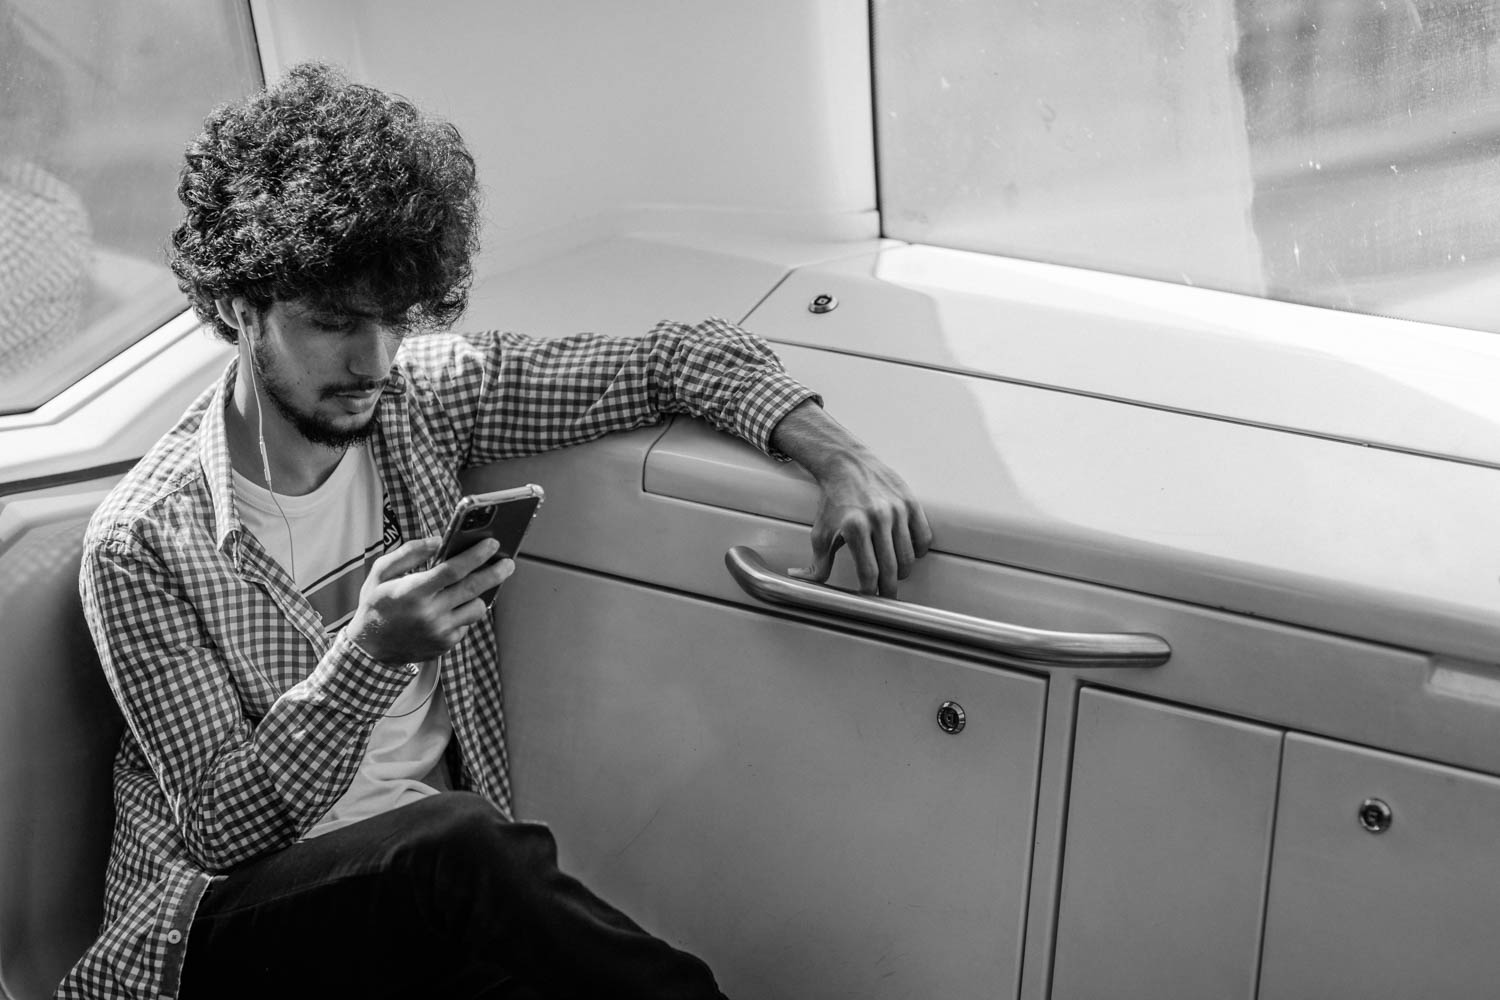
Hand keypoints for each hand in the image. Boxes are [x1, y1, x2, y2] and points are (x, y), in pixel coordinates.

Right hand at [347, 536, 515, 663]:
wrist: (370, 649)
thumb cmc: (376, 604)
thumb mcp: (381, 572)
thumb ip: (408, 552)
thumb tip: (439, 540)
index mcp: (413, 591)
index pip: (453, 570)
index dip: (476, 555)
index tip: (493, 544)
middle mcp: (429, 613)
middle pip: (473, 588)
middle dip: (495, 572)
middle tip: (508, 562)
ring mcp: (439, 632)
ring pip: (476, 609)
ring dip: (482, 594)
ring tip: (481, 583)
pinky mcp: (445, 645)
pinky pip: (466, 624)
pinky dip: (465, 612)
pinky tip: (457, 605)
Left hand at [770, 400, 931, 596]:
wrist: (847, 465)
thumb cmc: (833, 502)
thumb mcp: (821, 533)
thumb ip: (816, 563)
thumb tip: (800, 580)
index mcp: (854, 527)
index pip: (868, 572)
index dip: (870, 591)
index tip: (868, 597)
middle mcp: (877, 517)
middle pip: (890, 568)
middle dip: (888, 588)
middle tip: (886, 596)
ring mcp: (896, 510)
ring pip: (908, 556)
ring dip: (902, 572)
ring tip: (894, 574)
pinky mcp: (910, 503)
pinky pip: (923, 537)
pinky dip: (917, 551)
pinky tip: (907, 553)